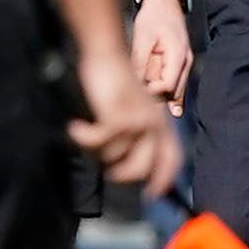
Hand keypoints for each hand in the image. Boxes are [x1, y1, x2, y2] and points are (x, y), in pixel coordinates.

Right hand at [70, 58, 181, 197]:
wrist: (107, 54)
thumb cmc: (116, 82)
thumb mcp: (134, 108)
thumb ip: (138, 132)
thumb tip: (129, 160)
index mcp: (161, 122)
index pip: (172, 158)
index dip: (164, 180)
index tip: (152, 194)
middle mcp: (153, 123)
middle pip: (143, 167)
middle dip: (123, 174)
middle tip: (107, 170)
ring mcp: (136, 120)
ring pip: (116, 157)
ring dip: (97, 152)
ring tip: (87, 137)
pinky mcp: (116, 116)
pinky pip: (98, 142)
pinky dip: (84, 138)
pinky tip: (77, 128)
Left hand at [130, 0, 192, 114]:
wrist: (164, 2)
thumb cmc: (154, 16)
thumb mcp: (143, 38)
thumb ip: (140, 62)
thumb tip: (133, 83)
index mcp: (178, 56)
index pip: (167, 85)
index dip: (152, 93)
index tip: (137, 94)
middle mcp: (185, 63)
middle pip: (172, 91)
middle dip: (157, 99)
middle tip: (140, 108)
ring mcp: (183, 63)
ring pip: (174, 89)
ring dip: (161, 97)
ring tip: (147, 110)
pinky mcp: (178, 63)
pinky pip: (173, 82)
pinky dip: (167, 93)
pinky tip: (168, 108)